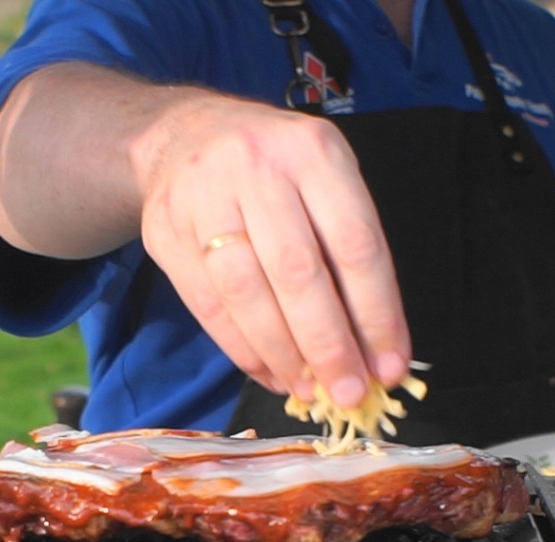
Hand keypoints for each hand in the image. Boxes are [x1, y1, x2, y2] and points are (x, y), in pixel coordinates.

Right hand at [135, 93, 412, 406]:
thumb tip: (373, 350)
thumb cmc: (275, 171)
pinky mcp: (165, 232)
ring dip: (282, 354)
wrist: (184, 135)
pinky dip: (243, 349)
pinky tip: (270, 373)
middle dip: (327, 344)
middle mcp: (256, 166)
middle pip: (296, 272)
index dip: (376, 314)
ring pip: (246, 293)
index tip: (390, 367)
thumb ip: (348, 255)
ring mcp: (202, 197)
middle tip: (348, 394)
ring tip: (308, 391)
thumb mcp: (324, 182)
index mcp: (313, 150)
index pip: (354, 244)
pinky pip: (207, 305)